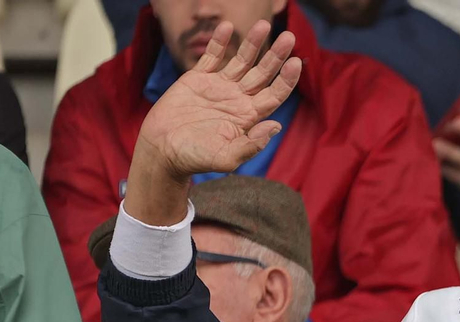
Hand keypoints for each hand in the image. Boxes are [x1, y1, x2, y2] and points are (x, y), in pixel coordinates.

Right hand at [125, 20, 300, 224]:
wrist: (163, 150)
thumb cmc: (195, 158)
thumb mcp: (227, 157)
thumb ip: (252, 144)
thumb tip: (276, 125)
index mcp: (249, 116)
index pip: (275, 94)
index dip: (286, 79)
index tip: (296, 62)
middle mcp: (238, 99)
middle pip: (263, 73)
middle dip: (276, 55)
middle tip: (289, 37)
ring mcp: (219, 87)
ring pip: (241, 60)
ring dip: (253, 43)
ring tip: (264, 25)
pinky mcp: (197, 79)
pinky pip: (212, 56)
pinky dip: (220, 42)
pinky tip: (228, 27)